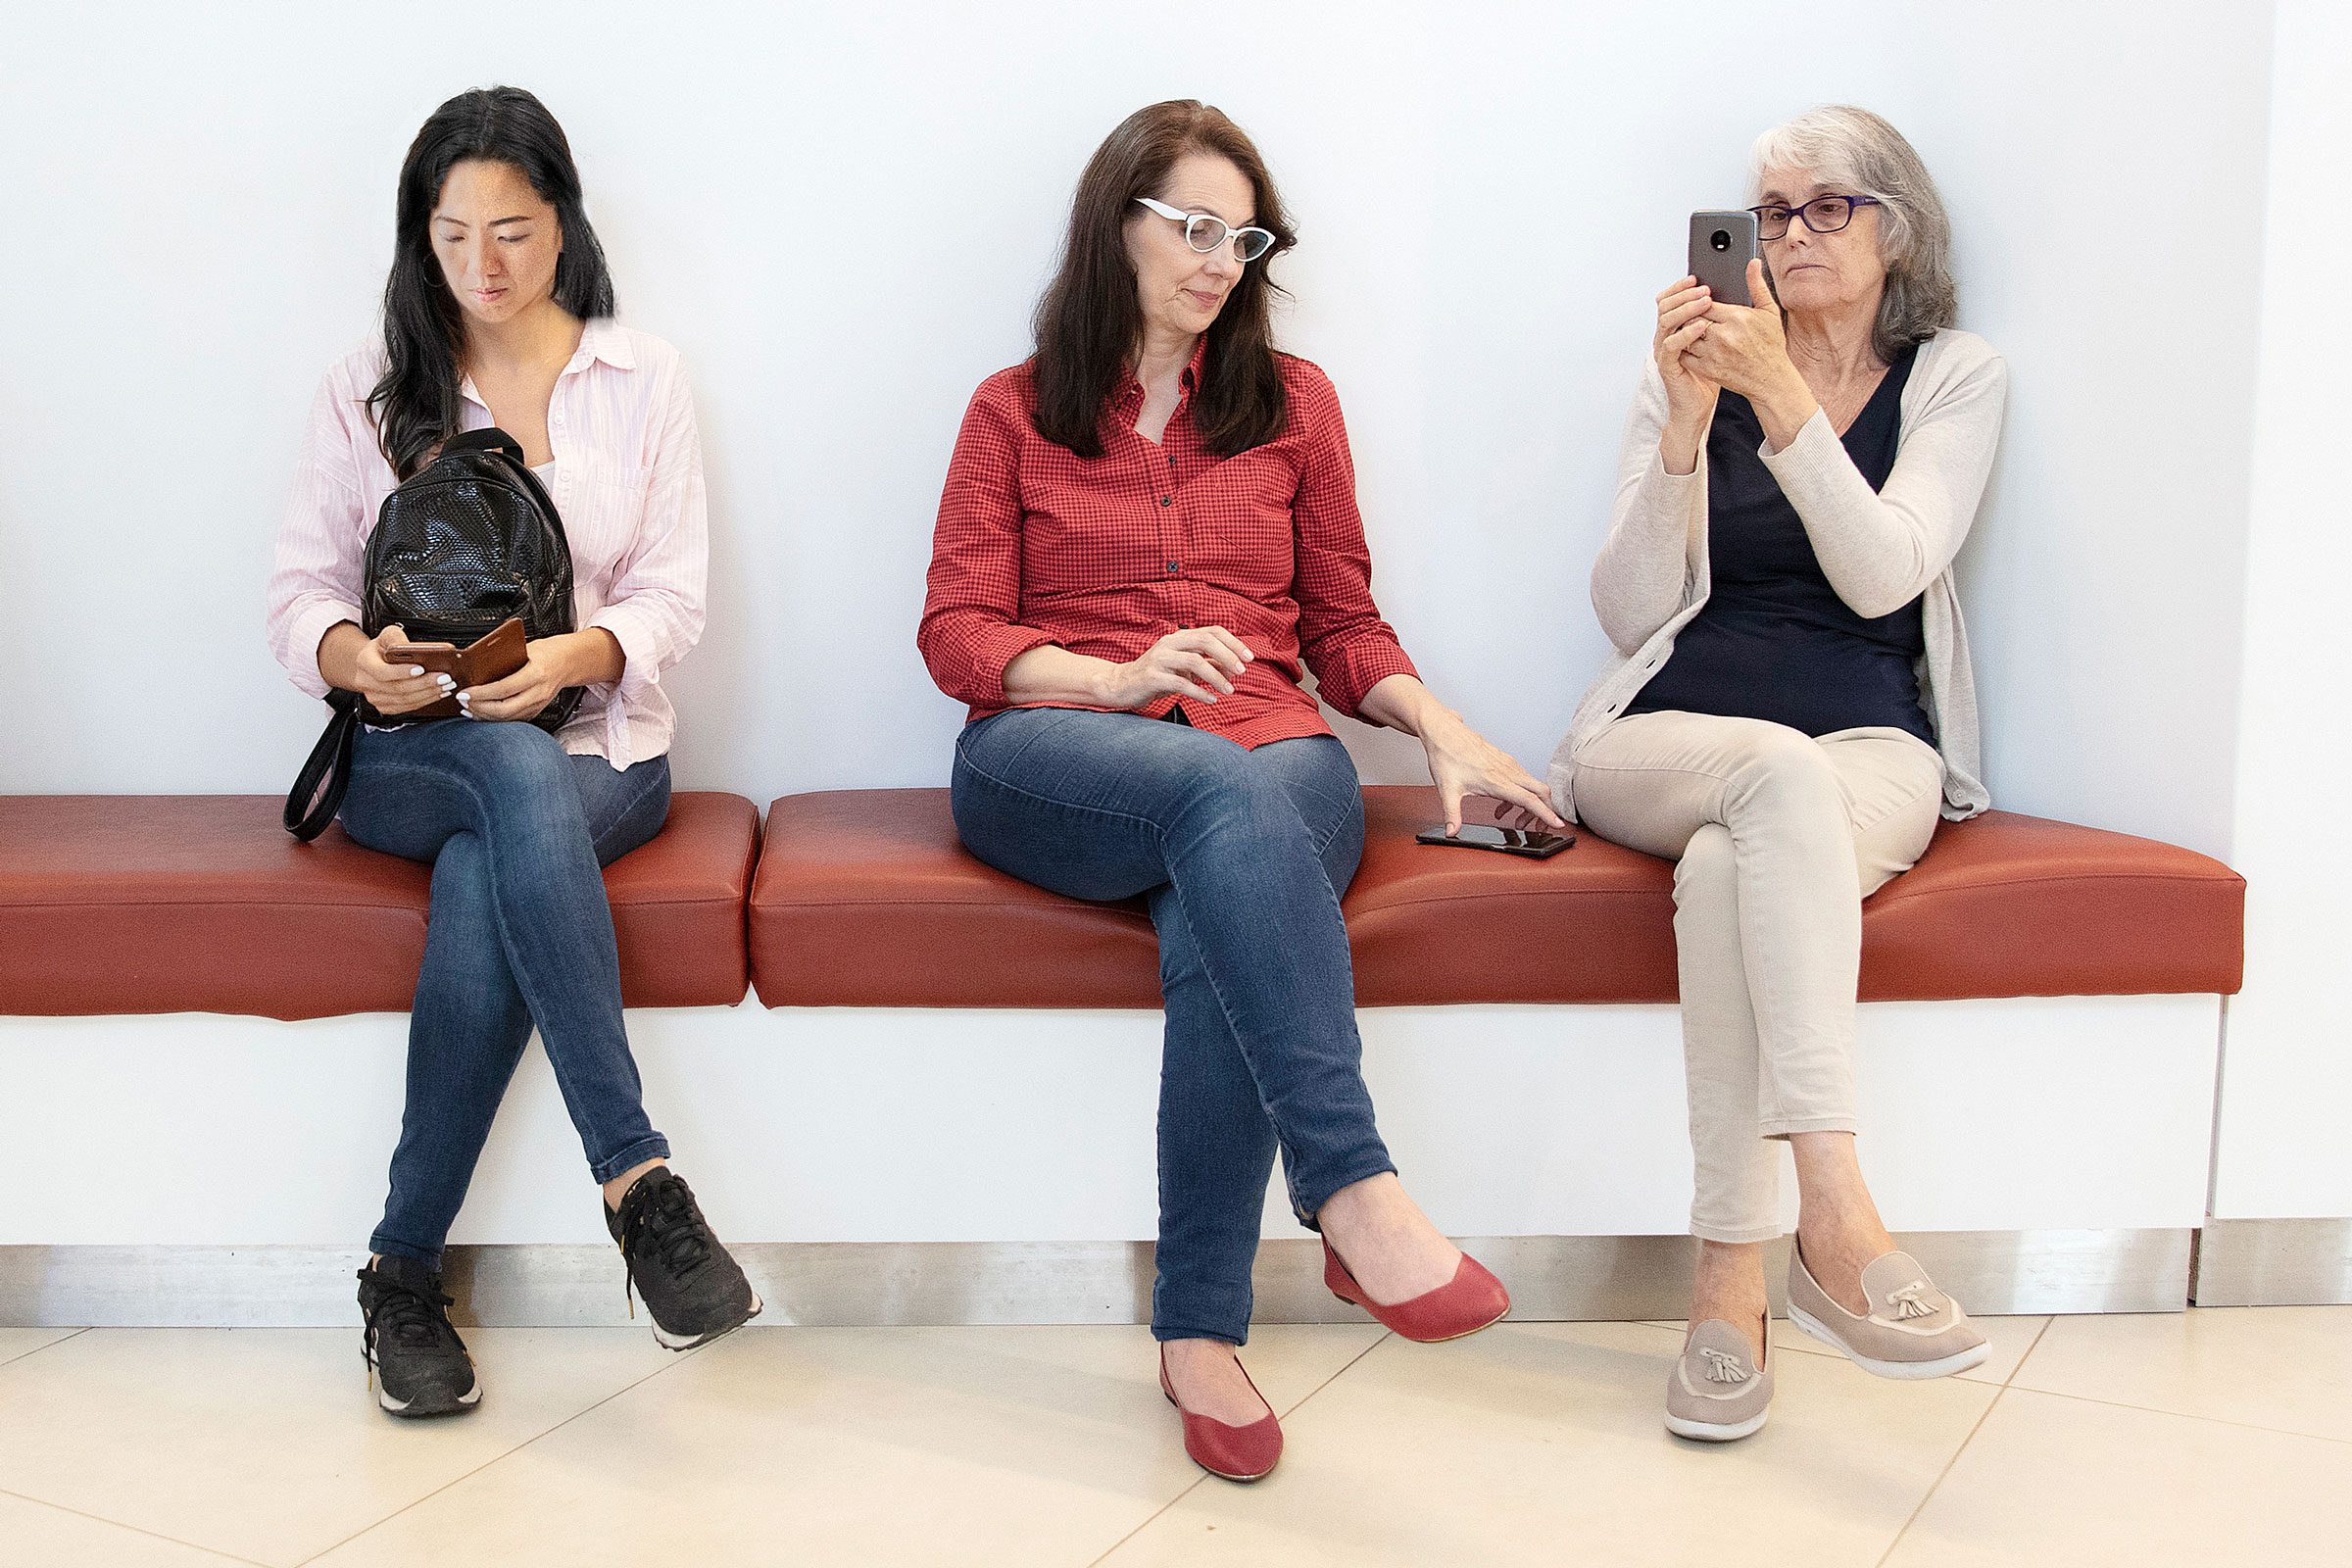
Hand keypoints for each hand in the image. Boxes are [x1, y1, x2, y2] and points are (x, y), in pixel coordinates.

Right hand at [352, 625, 454, 715]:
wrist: (374, 662)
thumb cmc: (383, 647)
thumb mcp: (388, 635)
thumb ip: (397, 637)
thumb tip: (411, 647)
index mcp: (364, 662)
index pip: (382, 672)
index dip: (402, 672)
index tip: (422, 668)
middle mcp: (366, 683)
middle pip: (397, 689)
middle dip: (424, 684)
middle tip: (444, 678)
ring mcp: (375, 698)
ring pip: (405, 700)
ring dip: (429, 694)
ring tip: (446, 685)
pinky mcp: (385, 707)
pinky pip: (407, 707)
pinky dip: (426, 701)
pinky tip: (438, 693)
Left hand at [457, 638, 578, 722]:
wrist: (570, 661)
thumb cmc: (549, 652)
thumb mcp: (526, 649)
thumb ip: (505, 659)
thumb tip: (477, 667)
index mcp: (536, 674)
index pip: (503, 689)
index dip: (480, 694)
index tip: (465, 693)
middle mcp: (539, 692)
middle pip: (504, 710)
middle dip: (479, 708)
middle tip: (464, 702)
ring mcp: (539, 704)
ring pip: (507, 719)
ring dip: (485, 716)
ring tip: (469, 709)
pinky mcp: (537, 711)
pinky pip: (513, 719)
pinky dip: (496, 718)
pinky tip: (484, 714)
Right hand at [1097, 626, 1252, 709]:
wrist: (1121, 685)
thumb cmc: (1157, 676)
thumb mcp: (1185, 668)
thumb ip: (1207, 665)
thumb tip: (1233, 668)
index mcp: (1180, 638)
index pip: (1212, 631)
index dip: (1233, 643)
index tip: (1250, 658)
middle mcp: (1170, 643)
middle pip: (1205, 641)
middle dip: (1228, 656)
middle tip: (1242, 672)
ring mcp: (1160, 659)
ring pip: (1194, 661)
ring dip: (1216, 676)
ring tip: (1229, 691)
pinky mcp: (1152, 677)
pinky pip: (1180, 683)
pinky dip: (1199, 692)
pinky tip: (1211, 699)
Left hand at [1416, 708, 1566, 836]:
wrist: (1444, 731)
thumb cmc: (1446, 755)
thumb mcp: (1447, 789)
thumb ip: (1452, 814)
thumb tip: (1452, 831)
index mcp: (1498, 781)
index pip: (1530, 800)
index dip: (1546, 814)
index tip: (1557, 824)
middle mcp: (1508, 771)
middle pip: (1541, 792)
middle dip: (1545, 811)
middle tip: (1537, 828)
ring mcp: (1508, 764)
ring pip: (1533, 785)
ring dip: (1530, 804)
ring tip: (1514, 820)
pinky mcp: (1505, 761)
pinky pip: (1522, 779)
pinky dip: (1520, 794)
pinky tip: (1502, 804)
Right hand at [1653, 274, 1721, 427]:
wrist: (1698, 405)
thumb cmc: (1708, 375)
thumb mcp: (1718, 341)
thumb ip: (1719, 318)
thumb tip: (1733, 294)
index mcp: (1674, 329)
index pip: (1669, 301)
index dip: (1680, 288)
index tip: (1696, 278)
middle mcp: (1665, 337)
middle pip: (1664, 306)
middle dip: (1683, 294)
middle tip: (1703, 288)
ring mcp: (1664, 351)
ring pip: (1665, 321)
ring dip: (1685, 309)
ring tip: (1705, 302)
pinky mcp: (1667, 366)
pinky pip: (1671, 345)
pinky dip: (1685, 333)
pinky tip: (1702, 327)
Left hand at [1683, 258, 1802, 402]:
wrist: (1771, 379)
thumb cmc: (1771, 345)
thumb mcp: (1768, 312)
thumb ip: (1756, 285)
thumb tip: (1752, 263)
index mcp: (1737, 318)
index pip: (1704, 302)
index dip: (1700, 301)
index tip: (1702, 303)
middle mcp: (1723, 335)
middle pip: (1692, 317)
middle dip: (1690, 315)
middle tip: (1692, 315)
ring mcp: (1713, 354)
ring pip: (1686, 335)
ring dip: (1685, 332)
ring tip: (1690, 329)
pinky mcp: (1707, 369)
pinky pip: (1684, 355)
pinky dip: (1683, 349)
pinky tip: (1689, 345)